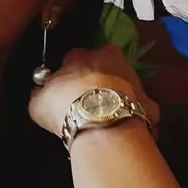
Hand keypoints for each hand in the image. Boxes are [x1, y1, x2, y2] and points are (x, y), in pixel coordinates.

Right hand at [27, 43, 159, 139]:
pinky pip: (141, 111)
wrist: (102, 124)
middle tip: (88, 102)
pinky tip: (124, 132)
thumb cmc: (65, 106)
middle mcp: (113, 60)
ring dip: (118, 98)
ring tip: (106, 120)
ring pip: (125, 87)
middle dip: (98, 81)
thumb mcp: (37, 101)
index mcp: (83, 54)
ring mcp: (135, 81)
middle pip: (105, 68)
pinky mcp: (150, 104)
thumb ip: (41, 94)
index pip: (74, 58)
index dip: (69, 74)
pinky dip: (134, 119)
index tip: (65, 90)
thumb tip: (40, 93)